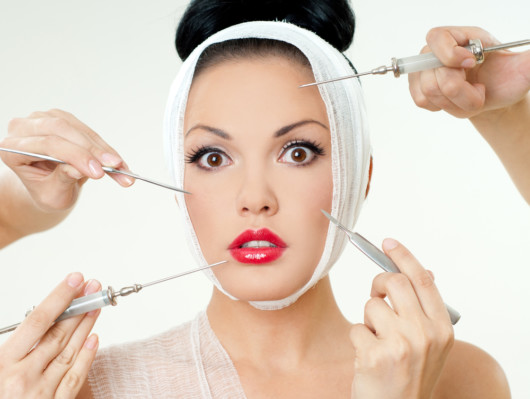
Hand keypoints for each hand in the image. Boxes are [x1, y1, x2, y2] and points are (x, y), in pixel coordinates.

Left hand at [0, 109, 132, 211]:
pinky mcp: (63, 119)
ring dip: (103, 149)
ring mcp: (43, 120)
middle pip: (61, 131)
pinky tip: (117, 161)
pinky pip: (88, 132)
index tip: (99, 172)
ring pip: (78, 129)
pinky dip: (105, 147)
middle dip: (92, 150)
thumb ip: (63, 180)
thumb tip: (81, 169)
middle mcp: (24, 128)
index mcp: (11, 148)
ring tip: (121, 167)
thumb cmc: (45, 192)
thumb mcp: (53, 195)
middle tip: (115, 166)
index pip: (47, 145)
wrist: (47, 187)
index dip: (76, 156)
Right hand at [0, 273, 100, 397]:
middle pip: (58, 333)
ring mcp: (41, 393)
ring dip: (86, 326)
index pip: (37, 321)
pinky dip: (86, 357)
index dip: (59, 298)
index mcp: (3, 365)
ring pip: (69, 352)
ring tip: (97, 306)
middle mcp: (24, 377)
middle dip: (78, 307)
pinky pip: (74, 379)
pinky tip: (95, 339)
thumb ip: (7, 348)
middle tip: (93, 288)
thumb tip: (31, 322)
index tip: (74, 281)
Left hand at [350, 239, 453, 398]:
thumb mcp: (431, 344)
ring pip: (371, 305)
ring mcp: (401, 345)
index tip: (388, 242)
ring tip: (376, 340)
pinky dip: (358, 339)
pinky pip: (356, 328)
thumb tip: (425, 271)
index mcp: (443, 328)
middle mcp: (426, 334)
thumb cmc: (411, 374)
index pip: (422, 280)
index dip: (404, 257)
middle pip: (394, 283)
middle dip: (378, 284)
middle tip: (375, 297)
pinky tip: (368, 357)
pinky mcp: (376, 355)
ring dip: (368, 319)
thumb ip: (427, 310)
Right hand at [408, 26, 529, 118]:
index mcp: (461, 36)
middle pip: (436, 75)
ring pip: (430, 92)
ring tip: (470, 96)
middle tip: (479, 89)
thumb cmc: (506, 80)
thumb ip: (529, 59)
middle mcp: (437, 51)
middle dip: (462, 91)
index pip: (437, 38)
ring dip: (455, 102)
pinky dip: (443, 106)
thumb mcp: (523, 69)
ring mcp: (424, 70)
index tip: (472, 64)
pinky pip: (422, 101)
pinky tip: (455, 101)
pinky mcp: (418, 88)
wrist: (494, 97)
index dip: (450, 55)